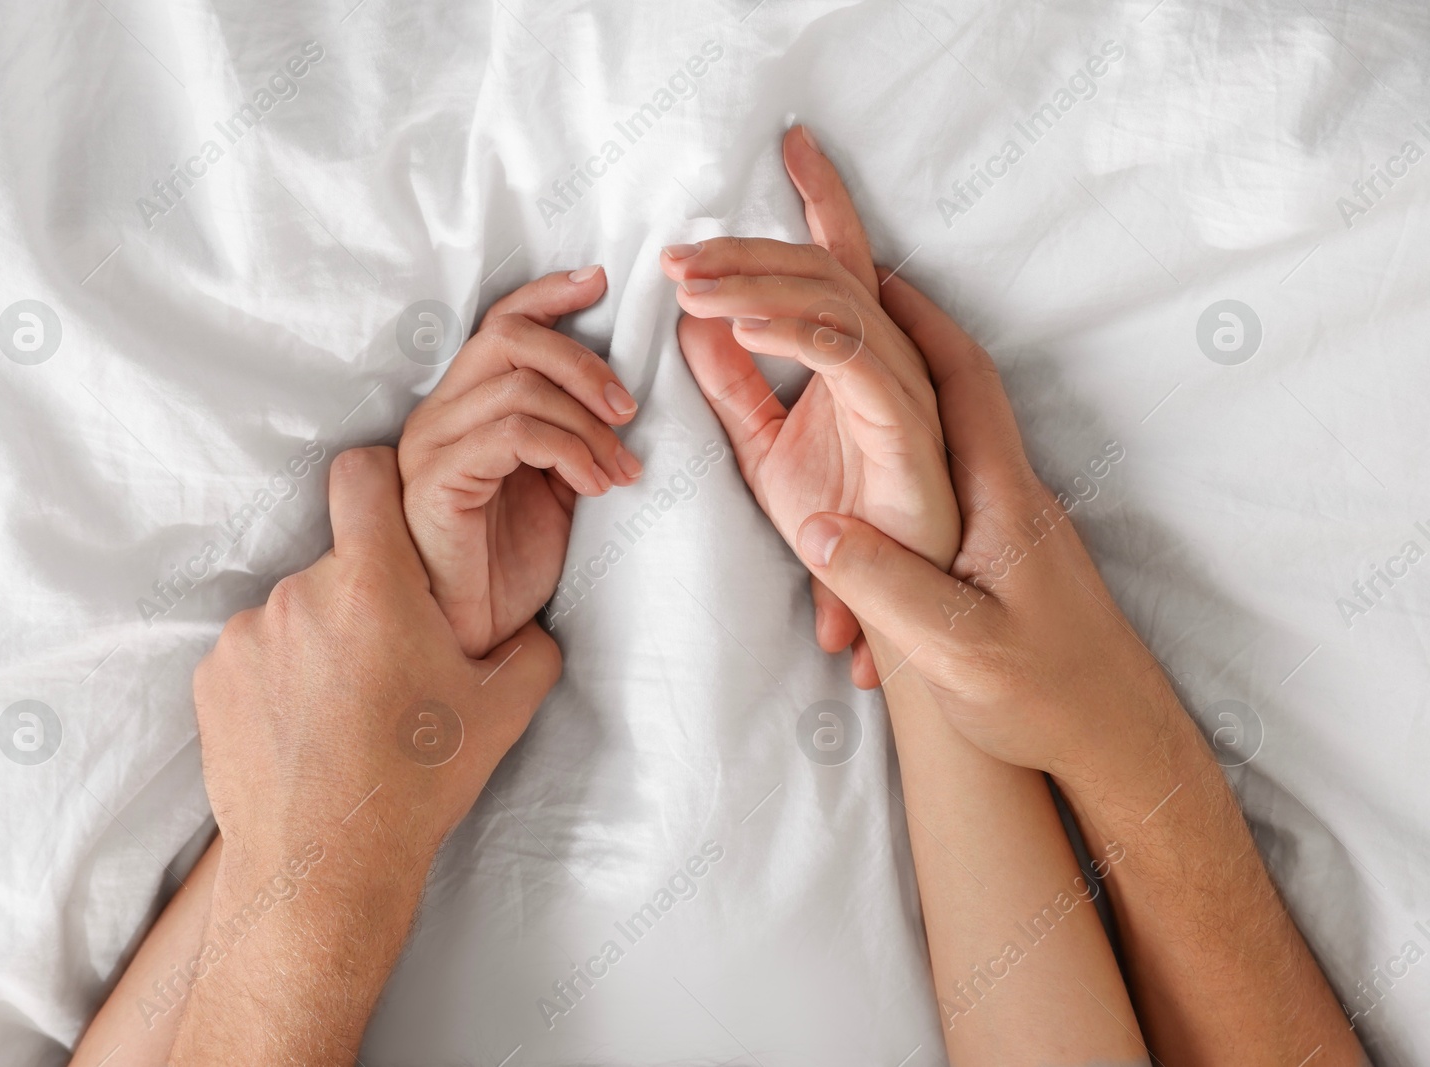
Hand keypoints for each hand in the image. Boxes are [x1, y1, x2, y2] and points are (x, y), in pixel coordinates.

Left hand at [192, 447, 561, 875]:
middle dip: (364, 599)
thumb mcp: (503, 710)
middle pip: (337, 562)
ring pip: (295, 612)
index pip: (363, 474)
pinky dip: (279, 679)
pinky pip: (253, 654)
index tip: (395, 512)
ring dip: (320, 643)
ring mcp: (246, 635)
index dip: (381, 480)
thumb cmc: (416, 784)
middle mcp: (300, 593)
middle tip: (390, 666)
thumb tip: (530, 627)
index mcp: (374, 583)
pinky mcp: (213, 677)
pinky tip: (307, 731)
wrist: (324, 866)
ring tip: (345, 711)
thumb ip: (530, 647)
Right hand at [398, 267, 640, 657]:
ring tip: (620, 467)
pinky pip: (513, 434)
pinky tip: (596, 485)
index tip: (602, 282)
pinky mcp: (438, 480)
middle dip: (584, 363)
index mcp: (466, 406)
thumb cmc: (509, 564)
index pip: (500, 323)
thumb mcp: (555, 486)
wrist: (473, 631)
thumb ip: (573, 434)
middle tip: (629, 410)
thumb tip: (622, 395)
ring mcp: (432, 445)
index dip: (549, 294)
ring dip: (587, 422)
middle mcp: (439, 415)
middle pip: (509, 339)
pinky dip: (569, 450)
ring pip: (518, 387)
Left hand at [664, 126, 959, 687]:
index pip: (839, 259)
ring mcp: (900, 384)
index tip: (789, 144)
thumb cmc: (841, 522)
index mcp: (858, 354)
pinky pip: (847, 354)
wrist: (890, 594)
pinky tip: (738, 326)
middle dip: (744, 252)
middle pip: (822, 269)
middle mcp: (887, 355)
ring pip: (833, 299)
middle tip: (674, 258)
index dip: (820, 198)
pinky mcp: (902, 421)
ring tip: (688, 289)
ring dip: (754, 284)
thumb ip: (732, 386)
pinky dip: (792, 331)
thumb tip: (695, 326)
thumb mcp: (763, 448)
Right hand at [789, 273, 1174, 778]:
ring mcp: (1007, 514)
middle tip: (841, 281)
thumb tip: (813, 525)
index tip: (866, 270)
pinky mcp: (1000, 543)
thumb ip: (886, 586)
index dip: (913, 317)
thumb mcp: (957, 649)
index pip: (960, 380)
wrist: (1111, 736)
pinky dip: (908, 422)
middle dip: (899, 322)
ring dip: (903, 369)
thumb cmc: (1044, 695)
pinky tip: (875, 436)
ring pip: (951, 416)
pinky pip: (947, 457)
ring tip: (843, 343)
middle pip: (955, 378)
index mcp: (999, 495)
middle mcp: (1006, 488)